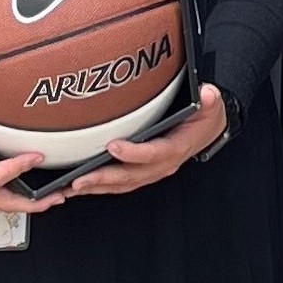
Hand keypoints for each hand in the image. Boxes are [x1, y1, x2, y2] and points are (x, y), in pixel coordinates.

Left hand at [62, 83, 229, 198]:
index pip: (154, 153)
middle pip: (131, 176)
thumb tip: (207, 94)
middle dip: (104, 178)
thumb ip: (209, 101)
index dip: (134, 153)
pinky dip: (100, 187)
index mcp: (177, 148)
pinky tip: (81, 187)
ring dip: (97, 187)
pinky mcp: (143, 174)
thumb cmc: (203, 118)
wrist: (208, 131)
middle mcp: (163, 165)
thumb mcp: (210, 105)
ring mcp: (152, 172)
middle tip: (79, 179)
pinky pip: (120, 184)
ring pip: (122, 184)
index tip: (113, 146)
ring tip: (72, 188)